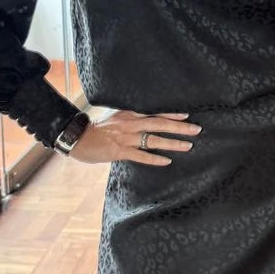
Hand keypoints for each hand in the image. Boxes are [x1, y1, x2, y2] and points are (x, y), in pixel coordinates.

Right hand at [69, 110, 201, 165]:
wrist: (78, 137)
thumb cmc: (98, 129)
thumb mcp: (116, 118)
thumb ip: (132, 120)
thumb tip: (148, 123)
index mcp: (129, 114)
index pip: (155, 113)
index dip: (172, 114)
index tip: (187, 116)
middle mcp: (130, 124)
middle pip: (159, 124)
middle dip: (179, 127)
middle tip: (196, 129)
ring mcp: (126, 138)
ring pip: (153, 140)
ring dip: (172, 143)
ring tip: (187, 146)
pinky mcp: (120, 151)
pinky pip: (141, 156)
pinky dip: (154, 159)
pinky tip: (167, 161)